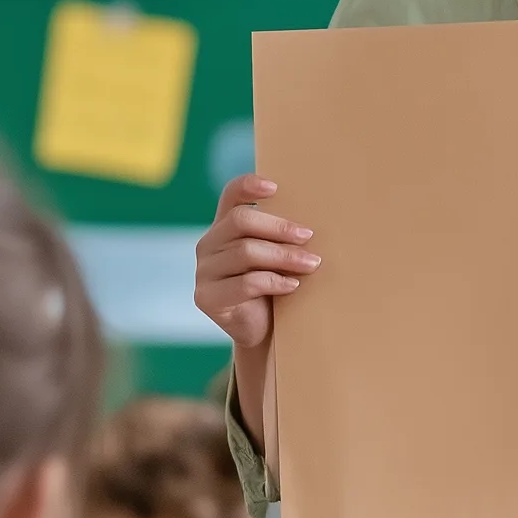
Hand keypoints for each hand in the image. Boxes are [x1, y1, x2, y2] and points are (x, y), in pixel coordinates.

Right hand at [196, 174, 318, 446]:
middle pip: (240, 222)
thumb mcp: (278, 256)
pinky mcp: (207, 298)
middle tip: (308, 236)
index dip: (249, 185)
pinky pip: (245, 283)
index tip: (275, 186)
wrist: (262, 332)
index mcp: (224, 226)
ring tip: (312, 264)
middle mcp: (208, 244)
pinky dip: (274, 282)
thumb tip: (314, 223)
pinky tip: (293, 285)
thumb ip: (283, 237)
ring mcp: (204, 272)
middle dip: (279, 228)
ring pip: (245, 252)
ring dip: (284, 257)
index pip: (230, 195)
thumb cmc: (276, 286)